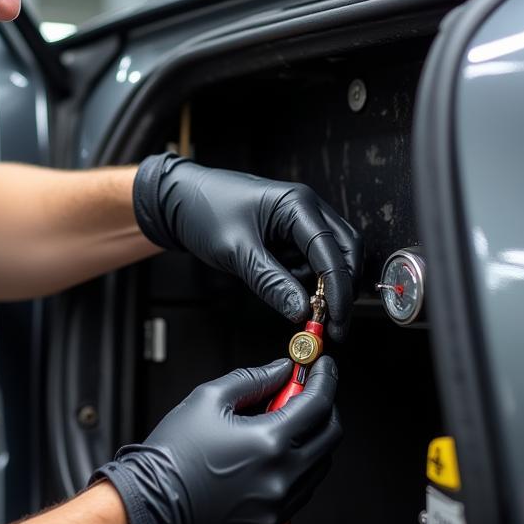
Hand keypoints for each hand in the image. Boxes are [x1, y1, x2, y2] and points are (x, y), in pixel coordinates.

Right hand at [91, 358, 339, 523]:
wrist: (152, 503)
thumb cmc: (173, 454)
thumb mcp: (208, 399)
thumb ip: (252, 379)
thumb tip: (280, 370)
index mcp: (269, 442)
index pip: (318, 404)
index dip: (325, 379)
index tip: (322, 366)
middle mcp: (282, 477)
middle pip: (330, 435)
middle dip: (324, 407)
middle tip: (304, 391)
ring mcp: (279, 505)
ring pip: (320, 465)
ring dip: (311, 438)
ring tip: (278, 424)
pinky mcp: (271, 523)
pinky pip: (302, 491)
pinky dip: (298, 468)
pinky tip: (271, 455)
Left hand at [133, 153, 362, 339]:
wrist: (178, 199)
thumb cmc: (203, 211)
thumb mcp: (236, 251)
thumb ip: (271, 282)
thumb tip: (301, 311)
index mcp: (297, 204)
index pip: (332, 250)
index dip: (338, 288)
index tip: (336, 319)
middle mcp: (305, 207)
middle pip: (344, 250)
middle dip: (341, 287)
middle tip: (332, 323)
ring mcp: (298, 219)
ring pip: (330, 256)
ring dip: (324, 284)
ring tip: (304, 308)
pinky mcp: (287, 232)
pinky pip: (308, 258)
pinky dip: (306, 279)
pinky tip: (286, 289)